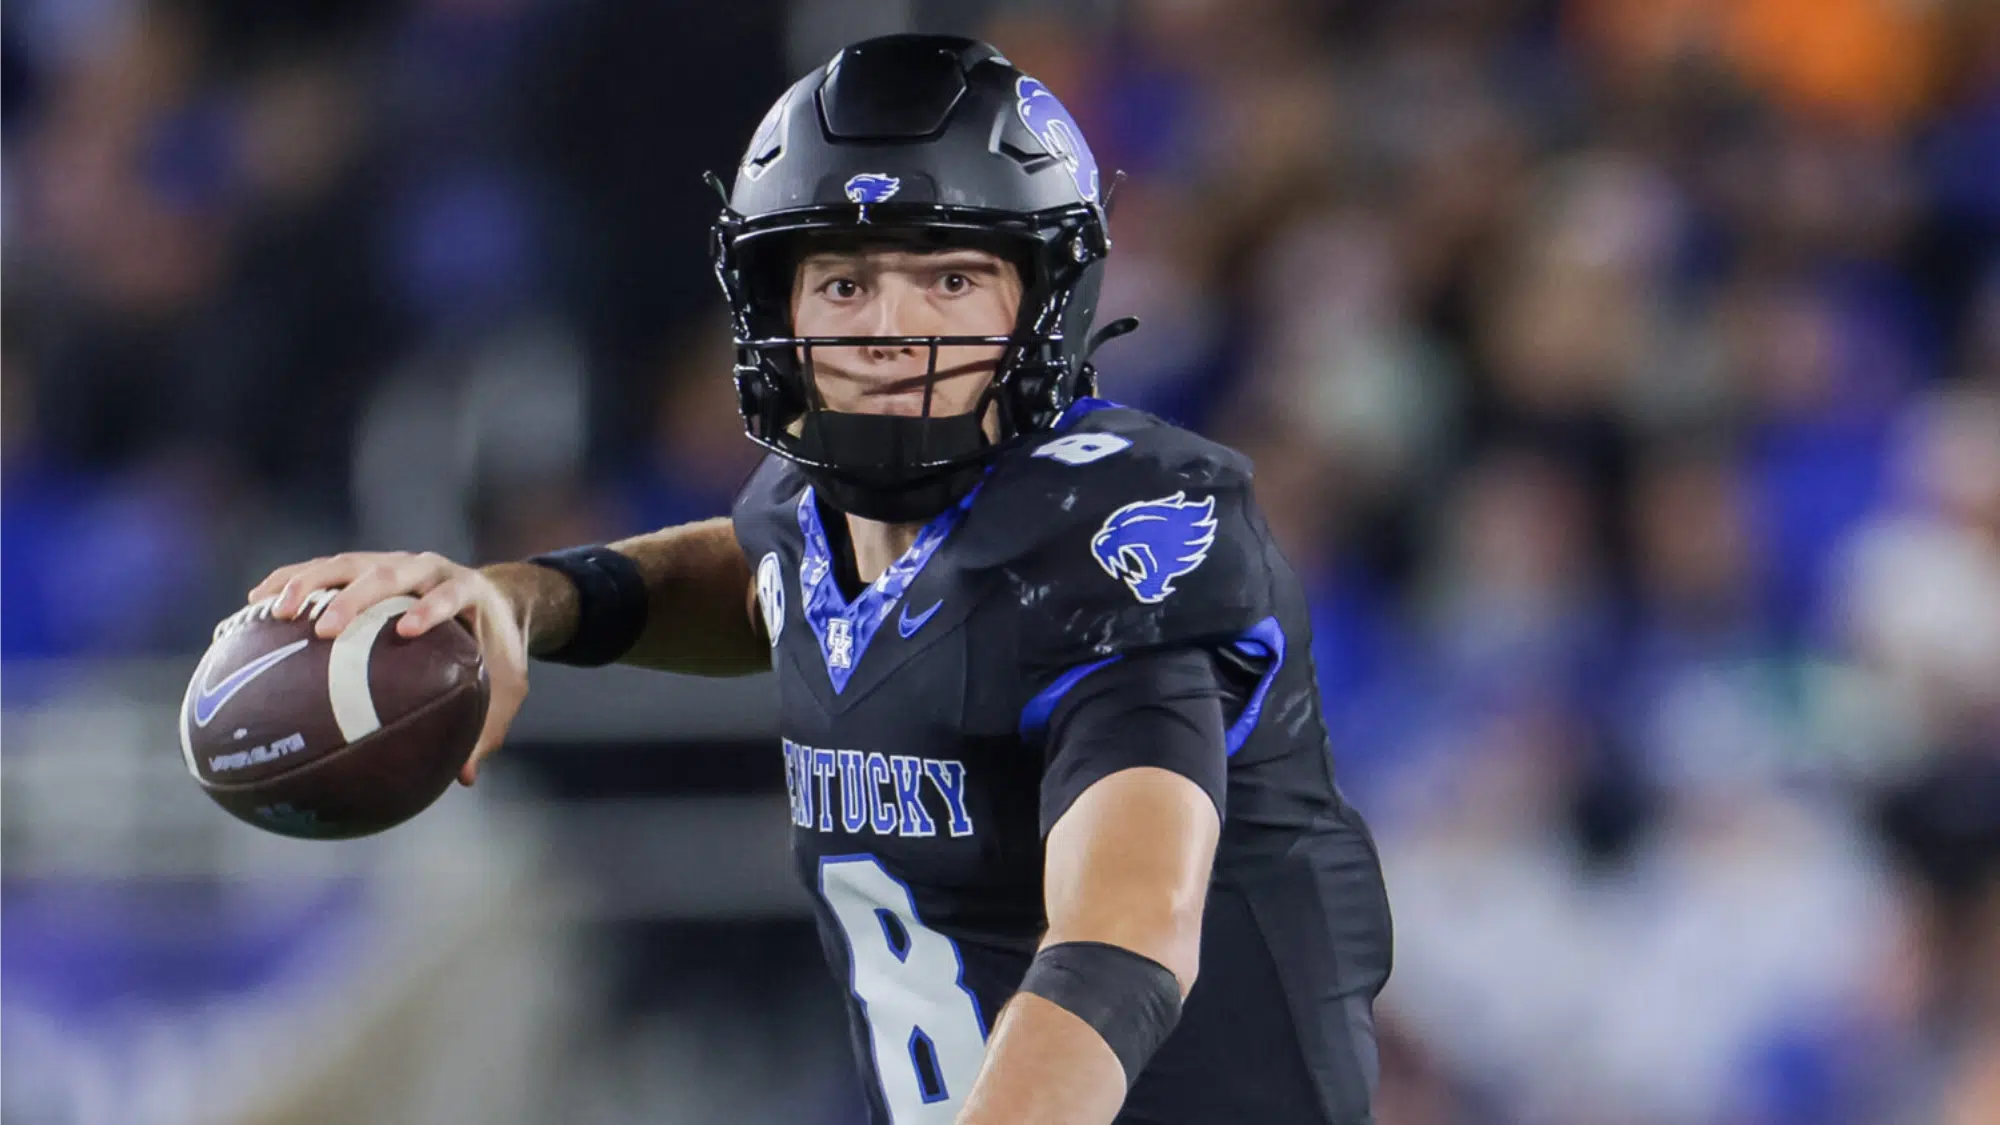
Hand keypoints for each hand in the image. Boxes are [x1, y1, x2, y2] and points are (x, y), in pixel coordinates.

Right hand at [248, 551, 529, 785]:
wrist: (495, 600)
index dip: (431, 608)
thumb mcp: (505, 688)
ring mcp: (393, 562)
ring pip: (347, 563)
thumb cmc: (498, 650)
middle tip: (325, 629)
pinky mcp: (366, 565)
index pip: (449, 595)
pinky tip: (255, 605)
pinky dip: (289, 580)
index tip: (407, 630)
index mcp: (467, 591)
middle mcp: (427, 568)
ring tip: (274, 612)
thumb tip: (464, 778)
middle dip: (355, 597)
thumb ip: (487, 728)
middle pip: (388, 573)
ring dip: (308, 582)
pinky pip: (323, 569)